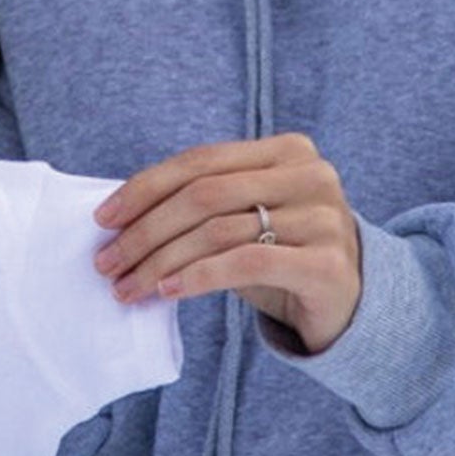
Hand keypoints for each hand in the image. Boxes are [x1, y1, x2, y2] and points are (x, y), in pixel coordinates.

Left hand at [92, 133, 362, 354]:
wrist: (351, 305)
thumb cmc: (283, 255)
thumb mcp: (246, 218)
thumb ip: (203, 204)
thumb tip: (119, 218)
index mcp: (286, 150)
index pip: (200, 161)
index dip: (145, 187)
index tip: (103, 219)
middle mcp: (310, 174)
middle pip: (204, 195)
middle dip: (145, 230)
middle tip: (107, 263)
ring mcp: (324, 217)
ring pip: (218, 231)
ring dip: (160, 262)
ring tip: (127, 287)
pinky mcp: (328, 263)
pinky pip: (245, 263)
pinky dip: (197, 277)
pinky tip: (167, 292)